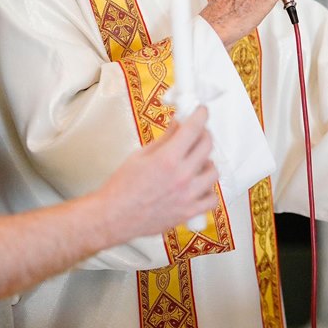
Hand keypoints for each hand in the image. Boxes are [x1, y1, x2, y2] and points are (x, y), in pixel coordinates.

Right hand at [100, 107, 219, 241]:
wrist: (114, 216)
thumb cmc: (122, 187)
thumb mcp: (140, 156)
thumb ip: (164, 138)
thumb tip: (178, 123)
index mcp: (167, 158)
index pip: (194, 129)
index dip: (201, 115)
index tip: (202, 111)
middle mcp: (182, 176)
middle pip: (207, 146)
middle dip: (204, 134)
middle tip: (197, 133)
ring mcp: (188, 195)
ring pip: (213, 171)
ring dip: (207, 162)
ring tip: (196, 162)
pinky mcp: (189, 212)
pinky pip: (212, 199)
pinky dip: (208, 191)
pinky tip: (199, 186)